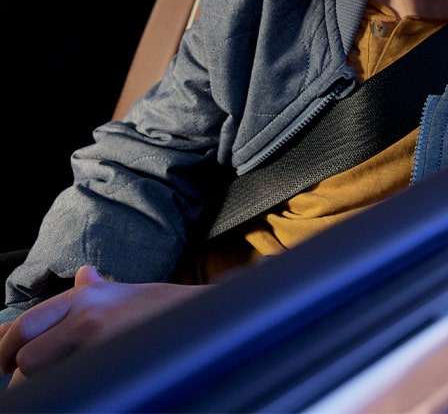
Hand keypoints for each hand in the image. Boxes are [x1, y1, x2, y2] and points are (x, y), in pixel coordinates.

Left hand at [0, 266, 204, 385]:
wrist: (208, 321)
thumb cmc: (168, 310)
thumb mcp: (129, 292)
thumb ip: (96, 290)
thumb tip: (82, 274)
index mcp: (86, 298)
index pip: (23, 326)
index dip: (8, 350)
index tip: (9, 363)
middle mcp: (87, 317)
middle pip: (25, 360)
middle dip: (24, 378)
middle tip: (36, 382)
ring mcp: (98, 345)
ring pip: (41, 381)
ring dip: (49, 388)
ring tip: (71, 384)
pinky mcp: (110, 367)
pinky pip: (70, 389)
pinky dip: (74, 393)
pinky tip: (90, 390)